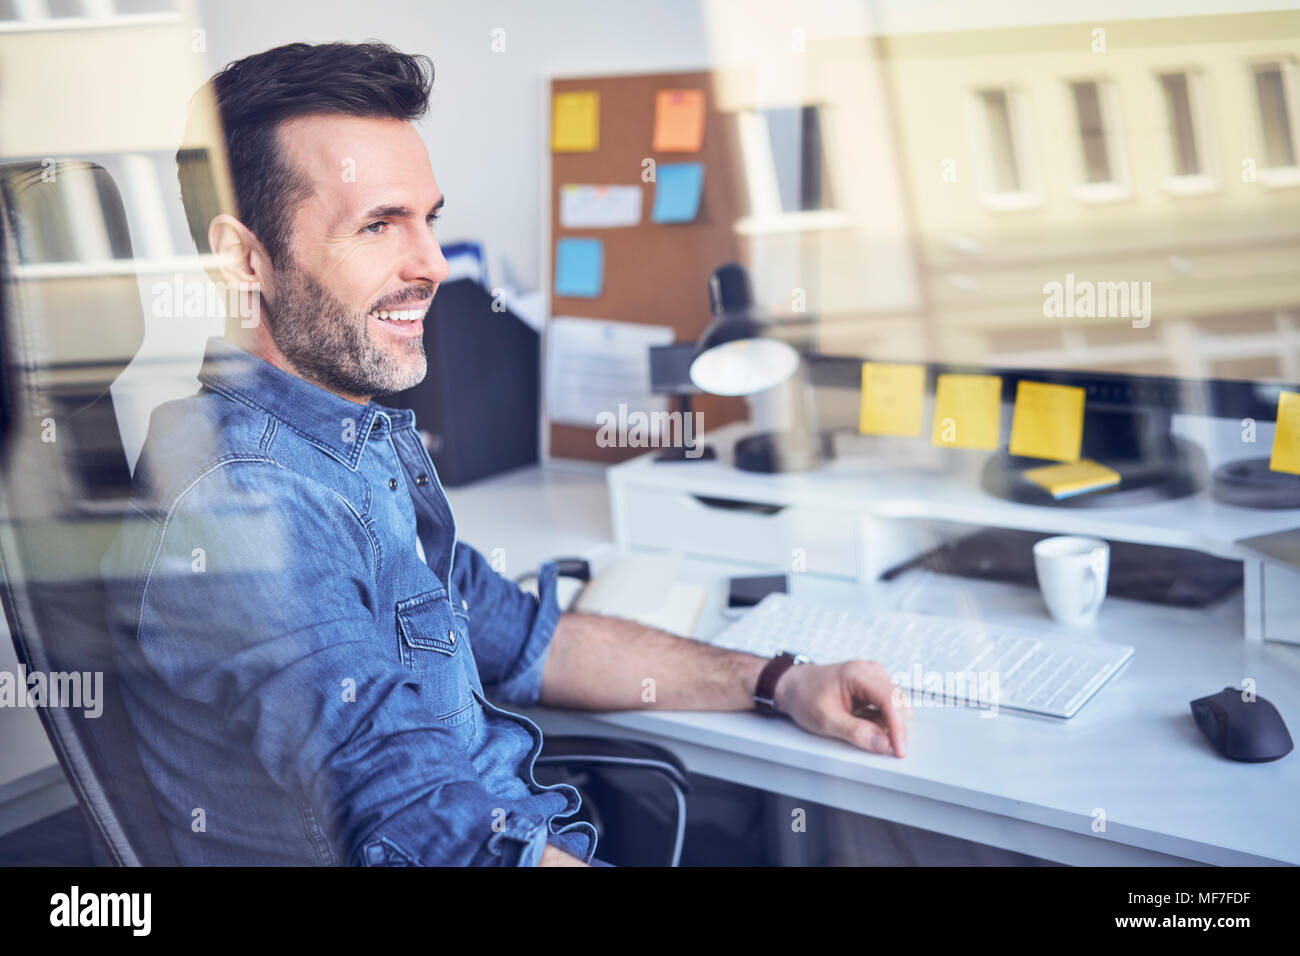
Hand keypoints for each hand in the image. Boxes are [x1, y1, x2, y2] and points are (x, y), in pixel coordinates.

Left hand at [773, 661, 910, 757]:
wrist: (794, 686)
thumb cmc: (805, 698)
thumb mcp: (826, 719)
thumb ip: (855, 732)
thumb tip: (883, 744)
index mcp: (858, 673)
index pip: (890, 700)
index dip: (898, 728)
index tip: (899, 750)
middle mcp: (871, 671)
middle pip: (899, 703)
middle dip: (892, 728)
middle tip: (873, 743)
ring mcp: (874, 677)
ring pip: (896, 706)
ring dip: (885, 723)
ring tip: (856, 725)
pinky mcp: (874, 686)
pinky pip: (888, 706)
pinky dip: (880, 719)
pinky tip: (860, 720)